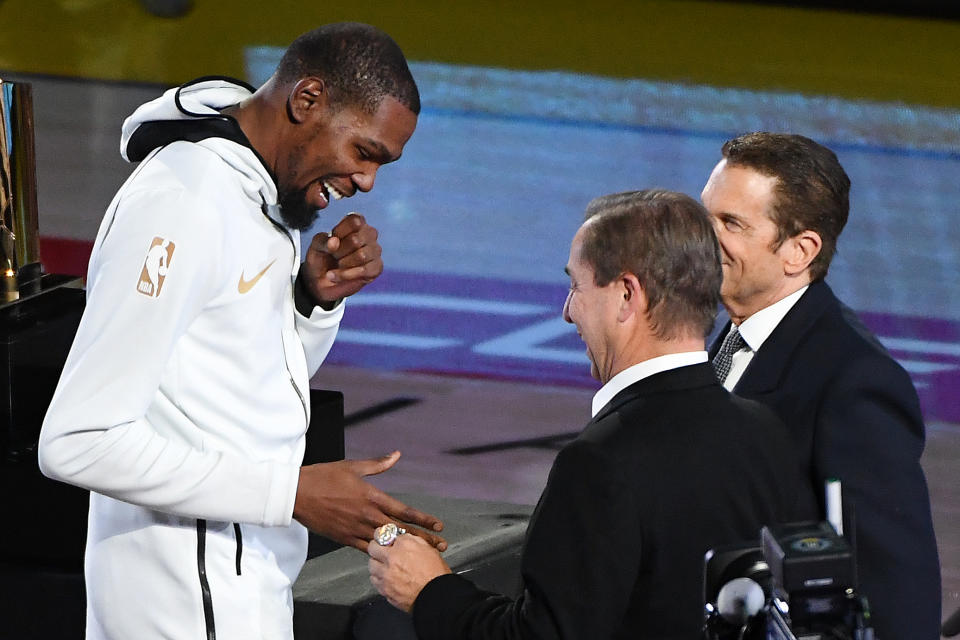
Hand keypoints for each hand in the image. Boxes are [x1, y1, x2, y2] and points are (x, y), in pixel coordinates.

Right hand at [293, 451, 445, 551]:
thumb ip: (378, 464)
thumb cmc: (324, 476)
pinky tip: (393, 559)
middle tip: (441, 546)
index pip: (404, 511)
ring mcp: (356, 529)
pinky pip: (368, 549)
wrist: (297, 494)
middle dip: (423, 539)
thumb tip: (396, 455)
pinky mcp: (345, 539)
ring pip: (387, 543)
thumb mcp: (353, 467)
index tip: (438, 525)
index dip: (423, 519)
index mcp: (372, 497)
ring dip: (405, 549)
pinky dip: (381, 554)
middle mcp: (367, 516)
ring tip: (423, 557)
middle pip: (401, 530)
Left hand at [302, 213, 382, 302]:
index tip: (331, 241)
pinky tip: (336, 276)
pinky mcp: (377, 268)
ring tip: (336, 266)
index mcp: (356, 222)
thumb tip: (335, 242)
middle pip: (356, 240)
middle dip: (339, 252)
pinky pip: (364, 271)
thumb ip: (323, 241)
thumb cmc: (321, 257)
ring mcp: (375, 251)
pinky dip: (346, 275)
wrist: (320, 280)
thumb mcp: (317, 245)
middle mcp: (369, 234)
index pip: (355, 221)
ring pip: (362, 256)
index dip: (340, 232)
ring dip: (343, 264)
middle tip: (333, 256)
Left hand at [368, 533, 451, 611]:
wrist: (436, 597)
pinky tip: (386, 578)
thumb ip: (415, 542)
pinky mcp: (384, 589)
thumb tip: (406, 539)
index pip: (386, 533)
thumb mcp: (430, 550)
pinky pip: (375, 580)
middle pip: (373, 547)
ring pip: (371, 564)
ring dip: (376, 563)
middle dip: (376, 547)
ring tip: (384, 566)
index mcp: (405, 545)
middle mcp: (392, 557)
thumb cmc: (436, 576)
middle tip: (381, 550)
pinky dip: (379, 578)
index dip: (386, 535)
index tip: (385, 537)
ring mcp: (386, 574)